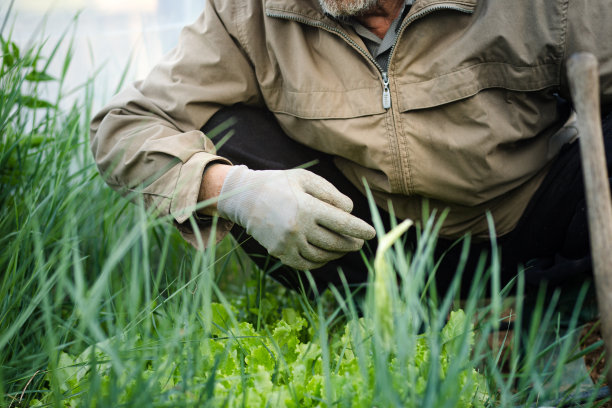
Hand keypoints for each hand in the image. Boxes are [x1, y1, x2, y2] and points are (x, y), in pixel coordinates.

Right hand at [217, 166, 375, 269]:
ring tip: (345, 247)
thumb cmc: (280, 183)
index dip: (359, 230)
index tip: (372, 233)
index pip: (342, 222)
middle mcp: (298, 228)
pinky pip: (306, 264)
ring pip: (322, 256)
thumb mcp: (305, 178)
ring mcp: (288, 243)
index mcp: (306, 207)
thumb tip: (350, 211)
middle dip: (352, 244)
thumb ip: (330, 194)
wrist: (244, 197)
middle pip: (335, 242)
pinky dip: (320, 262)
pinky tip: (327, 255)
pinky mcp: (280, 253)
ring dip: (337, 253)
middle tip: (360, 242)